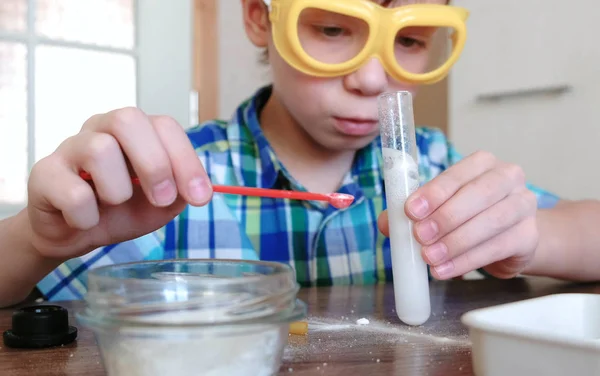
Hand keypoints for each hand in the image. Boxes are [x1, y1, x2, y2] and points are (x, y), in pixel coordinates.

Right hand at [26, 107, 212, 259]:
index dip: (186, 160)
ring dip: (117, 190)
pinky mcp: (44, 174)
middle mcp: (101, 130)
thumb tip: (195, 191)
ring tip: (113, 205)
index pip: (164, 126)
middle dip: (154, 164)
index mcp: (134, 132)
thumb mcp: (159, 205)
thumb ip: (180, 193)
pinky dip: (87, 216)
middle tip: (163, 199)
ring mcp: (70, 148)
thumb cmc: (118, 211)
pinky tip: (86, 220)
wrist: (73, 234)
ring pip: (99, 150)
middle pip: (127, 119)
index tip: (200, 197)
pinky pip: (73, 192)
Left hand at [378, 150, 538, 278]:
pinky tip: (445, 270)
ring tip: (429, 258)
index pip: (457, 174)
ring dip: (456, 242)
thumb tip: (386, 222)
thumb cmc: (469, 216)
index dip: (434, 192)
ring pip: (492, 221)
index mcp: (482, 164)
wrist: (510, 237)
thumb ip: (411, 213)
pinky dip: (468, 261)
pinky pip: (498, 247)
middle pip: (479, 193)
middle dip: (446, 216)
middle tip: (420, 236)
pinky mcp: (528, 235)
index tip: (411, 211)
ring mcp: (523, 205)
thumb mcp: (439, 209)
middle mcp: (507, 177)